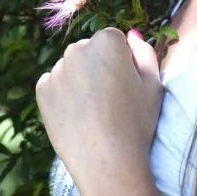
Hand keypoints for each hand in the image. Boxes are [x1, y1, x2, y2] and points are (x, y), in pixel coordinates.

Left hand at [36, 28, 162, 193]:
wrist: (106, 162)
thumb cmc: (136, 123)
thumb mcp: (153, 85)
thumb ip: (144, 53)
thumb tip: (132, 35)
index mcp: (106, 41)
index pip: (113, 39)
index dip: (122, 61)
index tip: (125, 83)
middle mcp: (77, 49)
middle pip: (89, 51)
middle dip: (98, 66)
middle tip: (110, 99)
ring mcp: (57, 69)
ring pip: (71, 67)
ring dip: (80, 80)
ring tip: (93, 111)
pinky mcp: (42, 89)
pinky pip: (54, 84)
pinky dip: (63, 94)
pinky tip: (77, 115)